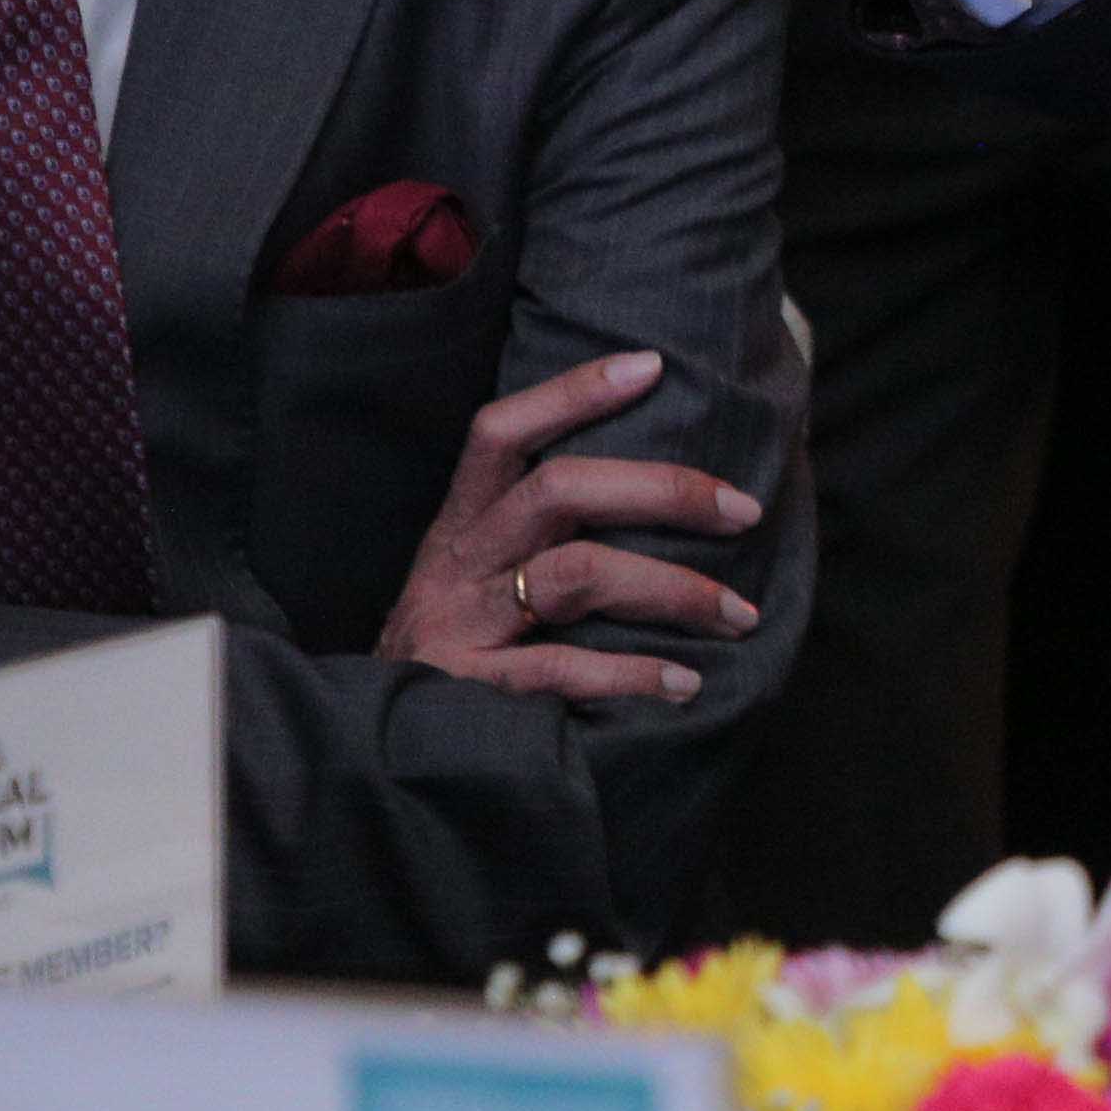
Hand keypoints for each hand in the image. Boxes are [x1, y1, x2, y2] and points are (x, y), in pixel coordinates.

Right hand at [373, 351, 762, 703]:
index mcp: (463, 524)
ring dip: (670, 588)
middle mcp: (457, 561)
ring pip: (573, 574)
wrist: (367, 746)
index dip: (571, 393)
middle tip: (744, 510)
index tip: (650, 364)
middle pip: (557, 491)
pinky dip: (630, 673)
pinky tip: (684, 683)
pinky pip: (556, 668)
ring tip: (738, 614)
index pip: (501, 433)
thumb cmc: (454, 644)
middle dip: (661, 491)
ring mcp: (457, 623)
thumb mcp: (480, 573)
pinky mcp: (464, 690)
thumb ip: (546, 533)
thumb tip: (672, 496)